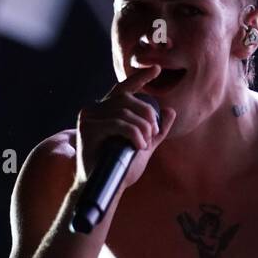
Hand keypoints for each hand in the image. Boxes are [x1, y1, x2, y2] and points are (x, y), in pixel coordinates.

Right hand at [74, 64, 176, 189]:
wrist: (104, 187)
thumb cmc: (120, 168)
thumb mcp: (143, 146)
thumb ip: (156, 131)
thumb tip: (171, 111)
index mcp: (107, 111)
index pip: (123, 89)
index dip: (139, 78)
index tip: (156, 70)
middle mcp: (95, 110)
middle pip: (127, 100)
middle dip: (147, 114)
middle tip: (154, 132)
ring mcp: (89, 118)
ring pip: (123, 112)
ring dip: (141, 127)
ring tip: (145, 143)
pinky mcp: (87, 129)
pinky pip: (117, 123)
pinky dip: (133, 133)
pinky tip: (138, 145)